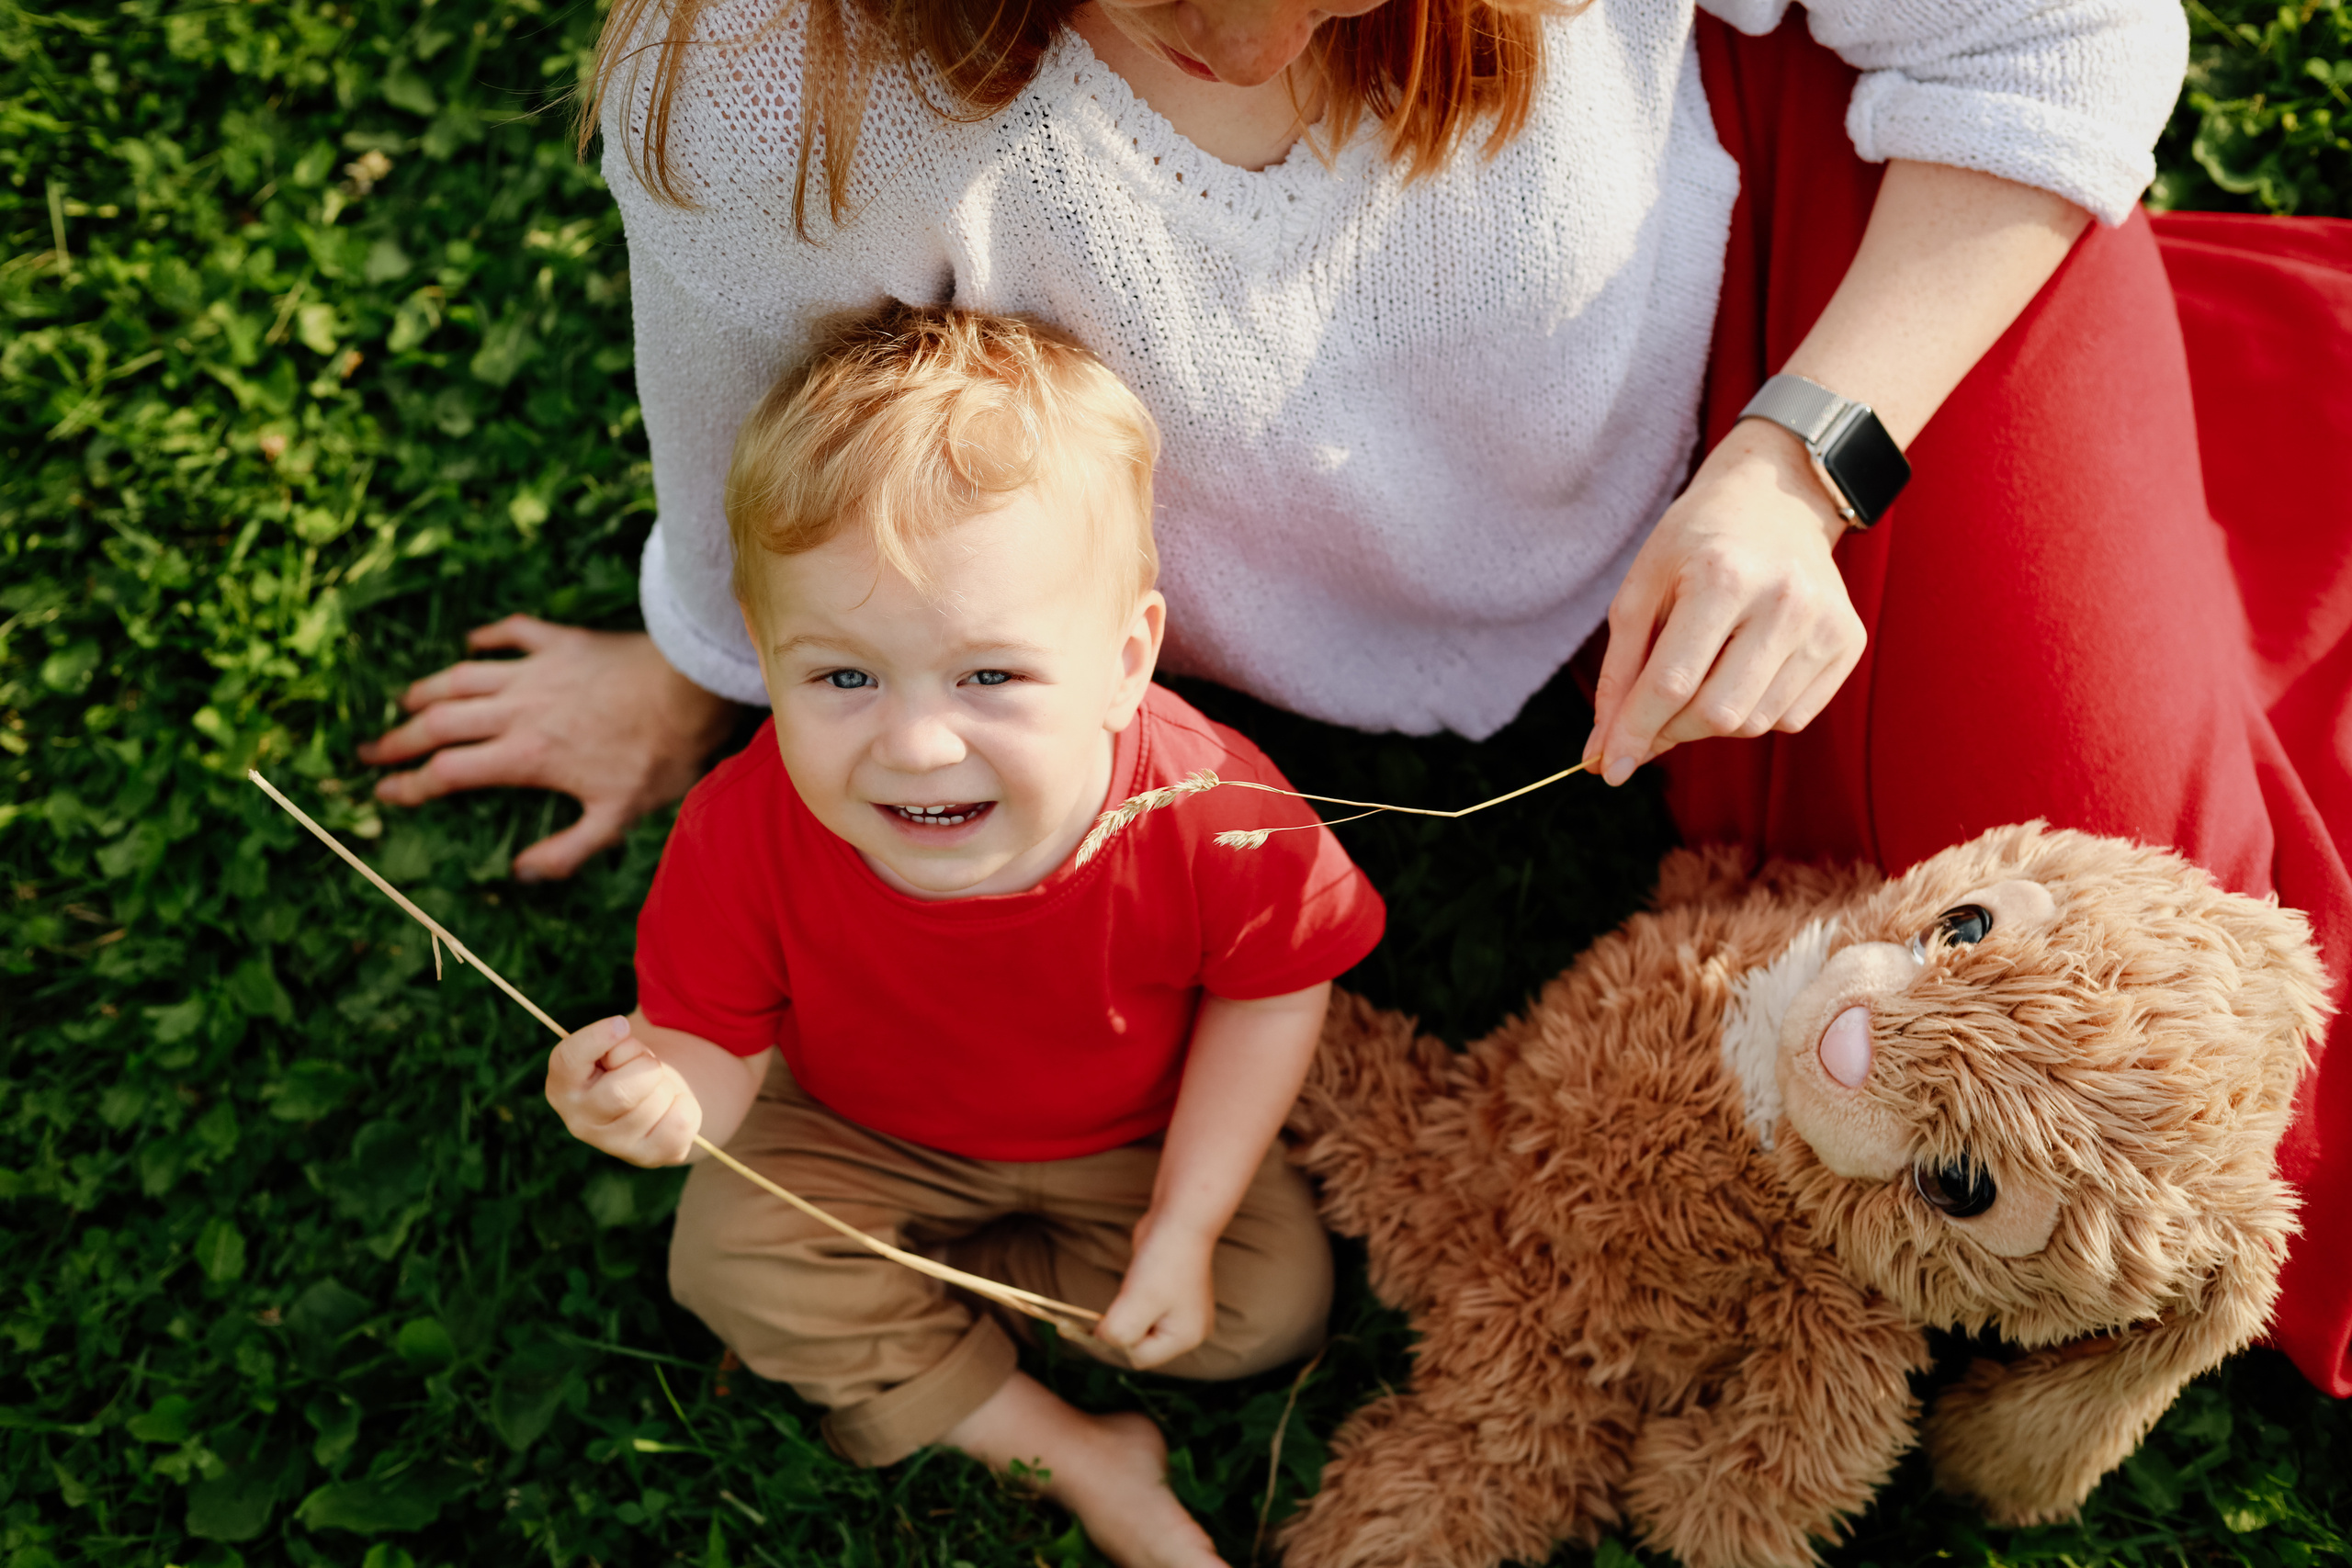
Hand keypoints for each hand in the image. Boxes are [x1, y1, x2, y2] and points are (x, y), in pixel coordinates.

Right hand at [357, 615, 737, 880]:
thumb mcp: (618, 817)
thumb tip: (521, 873)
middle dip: (398, 740)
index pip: (449, 773)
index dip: (409, 786)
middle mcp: (518, 709)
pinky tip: (471, 641)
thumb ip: (568, 850)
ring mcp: (536, 671)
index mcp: (526, 756)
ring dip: (427, 690)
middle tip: (369, 752)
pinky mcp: (561, 641)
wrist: (693, 688)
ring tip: (404, 702)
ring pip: (461, 676)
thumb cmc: (661, 755)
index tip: (382, 794)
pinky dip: (486, 637)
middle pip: (440, 724)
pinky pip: (511, 632)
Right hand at [545, 1015, 703, 1166]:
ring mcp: (613, 1145)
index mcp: (562, 1086)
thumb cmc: (625, 1064)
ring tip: (653, 1087)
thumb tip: (620, 1031)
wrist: (649, 1099)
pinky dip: (685, 1104)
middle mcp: (579, 1122)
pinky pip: (680, 1122)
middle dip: (645, 1066)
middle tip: (645, 1064)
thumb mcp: (613, 1046)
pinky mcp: (648, 1157)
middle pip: (622, 1092)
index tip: (622, 1024)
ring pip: (657, 1103)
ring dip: (666, 1084)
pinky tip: (668, 1107)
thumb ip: (613, 1039)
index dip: (598, 1038)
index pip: (569, 1060)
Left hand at [1094, 1216, 1216, 1370]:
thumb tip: (1101, 1339)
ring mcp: (1180, 1314)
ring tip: (1144, 1281)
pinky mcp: (1170, 1298)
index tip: (1124, 1303)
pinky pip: (1141, 1310)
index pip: (1138, 1357)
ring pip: (1138, 1326)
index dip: (1122, 1334)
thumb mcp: (1137, 1302)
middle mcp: (1188, 1331)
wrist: (1180, 1219)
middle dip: (1127, 1321)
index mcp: (1186, 1339)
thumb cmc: (1164, 1260)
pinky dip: (1134, 1297)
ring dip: (1129, 1307)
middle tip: (1137, 1291)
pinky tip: (1145, 1277)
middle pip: (1139, 1345)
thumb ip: (1117, 1332)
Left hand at [1582, 421, 1865, 784]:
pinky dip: (1755, 711)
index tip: (1608, 767)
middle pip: (1718, 713)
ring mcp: (1825, 624)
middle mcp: (1785, 601)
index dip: (1635, 732)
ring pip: (1755, 723)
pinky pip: (1791, 717)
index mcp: (1724, 577)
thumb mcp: (1641, 588)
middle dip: (1672, 731)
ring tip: (1701, 674)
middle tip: (1651, 718)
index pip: (1673, 683)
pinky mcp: (1850, 642)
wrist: (1775, 499)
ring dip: (1712, 721)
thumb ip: (1619, 673)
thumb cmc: (1696, 543)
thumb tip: (1601, 753)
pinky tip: (1743, 668)